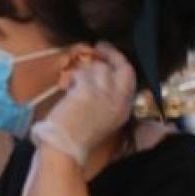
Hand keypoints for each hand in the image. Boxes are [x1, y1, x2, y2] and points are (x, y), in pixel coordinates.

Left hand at [37, 41, 135, 165]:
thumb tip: (99, 81)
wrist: (64, 148)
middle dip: (112, 54)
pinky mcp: (87, 91)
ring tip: (74, 82)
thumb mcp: (102, 120)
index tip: (110, 56)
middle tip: (100, 47)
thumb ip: (107, 102)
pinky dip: (73, 77)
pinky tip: (67, 87)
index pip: (130, 78)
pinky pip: (82, 73)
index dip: (120, 64)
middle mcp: (119, 100)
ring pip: (99, 68)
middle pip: (124, 67)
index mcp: (124, 109)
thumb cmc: (76, 138)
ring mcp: (105, 94)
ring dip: (85, 70)